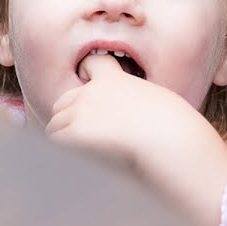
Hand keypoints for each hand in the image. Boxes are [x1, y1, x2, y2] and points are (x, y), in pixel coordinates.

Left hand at [45, 53, 187, 167]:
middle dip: (68, 118)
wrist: (168, 136)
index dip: (86, 78)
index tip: (90, 93)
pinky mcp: (75, 131)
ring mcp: (81, 111)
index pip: (91, 64)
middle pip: (62, 102)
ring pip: (54, 125)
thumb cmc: (172, 125)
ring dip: (65, 139)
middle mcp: (92, 92)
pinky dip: (64, 153)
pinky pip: (56, 143)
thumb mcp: (155, 103)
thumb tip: (132, 123)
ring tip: (84, 153)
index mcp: (113, 79)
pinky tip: (82, 161)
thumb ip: (135, 105)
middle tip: (85, 136)